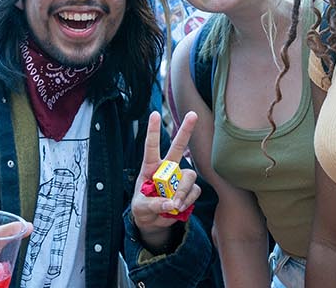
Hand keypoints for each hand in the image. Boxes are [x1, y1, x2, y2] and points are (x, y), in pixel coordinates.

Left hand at [131, 111, 199, 250]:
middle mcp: (167, 168)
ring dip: (183, 191)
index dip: (153, 131)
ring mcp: (179, 178)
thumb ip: (153, 204)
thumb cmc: (142, 209)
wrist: (153, 222)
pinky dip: (188, 200)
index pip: (151, 146)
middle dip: (186, 131)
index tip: (155, 114)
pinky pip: (194, 191)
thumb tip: (171, 203)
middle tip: (193, 114)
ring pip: (189, 176)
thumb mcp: (140, 207)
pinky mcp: (189, 190)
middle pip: (178, 147)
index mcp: (150, 167)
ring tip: (174, 206)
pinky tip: (178, 208)